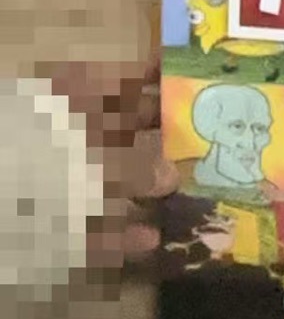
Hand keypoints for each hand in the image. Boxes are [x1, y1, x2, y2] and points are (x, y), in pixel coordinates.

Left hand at [44, 55, 176, 264]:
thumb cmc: (40, 162)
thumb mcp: (92, 157)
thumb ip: (137, 165)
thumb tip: (172, 175)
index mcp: (73, 100)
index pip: (122, 80)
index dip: (156, 79)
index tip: (196, 85)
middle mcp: (67, 133)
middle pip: (120, 130)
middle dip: (161, 140)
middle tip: (208, 149)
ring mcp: (56, 178)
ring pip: (109, 178)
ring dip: (146, 191)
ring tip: (185, 199)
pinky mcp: (50, 222)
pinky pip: (91, 224)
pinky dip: (120, 233)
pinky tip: (150, 240)